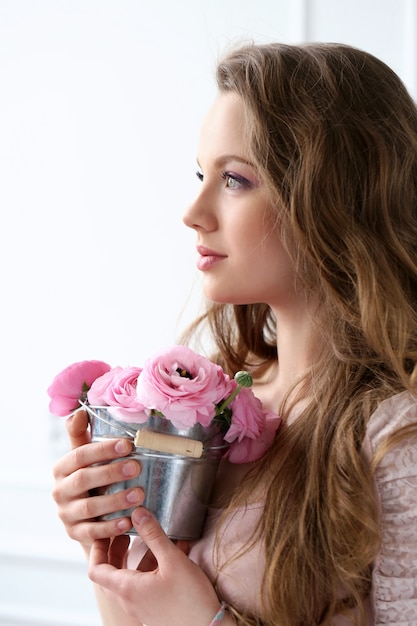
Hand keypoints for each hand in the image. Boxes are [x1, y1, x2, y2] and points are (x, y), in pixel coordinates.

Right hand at [52, 410, 143, 550]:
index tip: (127, 445)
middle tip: (136, 467)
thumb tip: (79, 412)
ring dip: (115, 500)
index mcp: (62, 468)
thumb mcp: (84, 457)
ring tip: (138, 494)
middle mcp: (60, 491)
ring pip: (89, 508)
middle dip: (111, 472)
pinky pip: (92, 532)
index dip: (103, 449)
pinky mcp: (74, 534)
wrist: (86, 516)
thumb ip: (80, 436)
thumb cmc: (90, 478)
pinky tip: (127, 521)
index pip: (79, 455)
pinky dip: (110, 527)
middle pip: (84, 480)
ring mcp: (66, 514)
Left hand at [88, 507, 221, 625]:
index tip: (107, 530)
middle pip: (110, 573)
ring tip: (152, 537)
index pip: (96, 569)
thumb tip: (137, 513)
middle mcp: (129, 600)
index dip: (97, 547)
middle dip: (115, 549)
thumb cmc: (190, 600)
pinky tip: (174, 551)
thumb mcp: (172, 560)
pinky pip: (146, 584)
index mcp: (127, 588)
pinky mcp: (155, 608)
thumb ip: (153, 535)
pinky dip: (153, 566)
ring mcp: (142, 606)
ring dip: (137, 556)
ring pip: (130, 577)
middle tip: (125, 530)